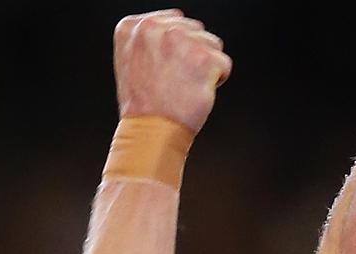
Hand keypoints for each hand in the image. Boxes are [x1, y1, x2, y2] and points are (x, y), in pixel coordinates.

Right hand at [113, 10, 231, 132]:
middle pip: (195, 30)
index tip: (164, 68)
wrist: (151, 132)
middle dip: (192, 54)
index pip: (174, 20)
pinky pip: (224, 64)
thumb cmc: (144, 104)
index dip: (175, 48)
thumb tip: (176, 22)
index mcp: (132, 26)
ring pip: (212, 44)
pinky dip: (216, 81)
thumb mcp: (132, 60)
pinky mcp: (203, 58)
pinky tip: (196, 92)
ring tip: (184, 86)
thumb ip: (151, 37)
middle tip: (174, 81)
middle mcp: (154, 28)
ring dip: (204, 66)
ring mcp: (180, 41)